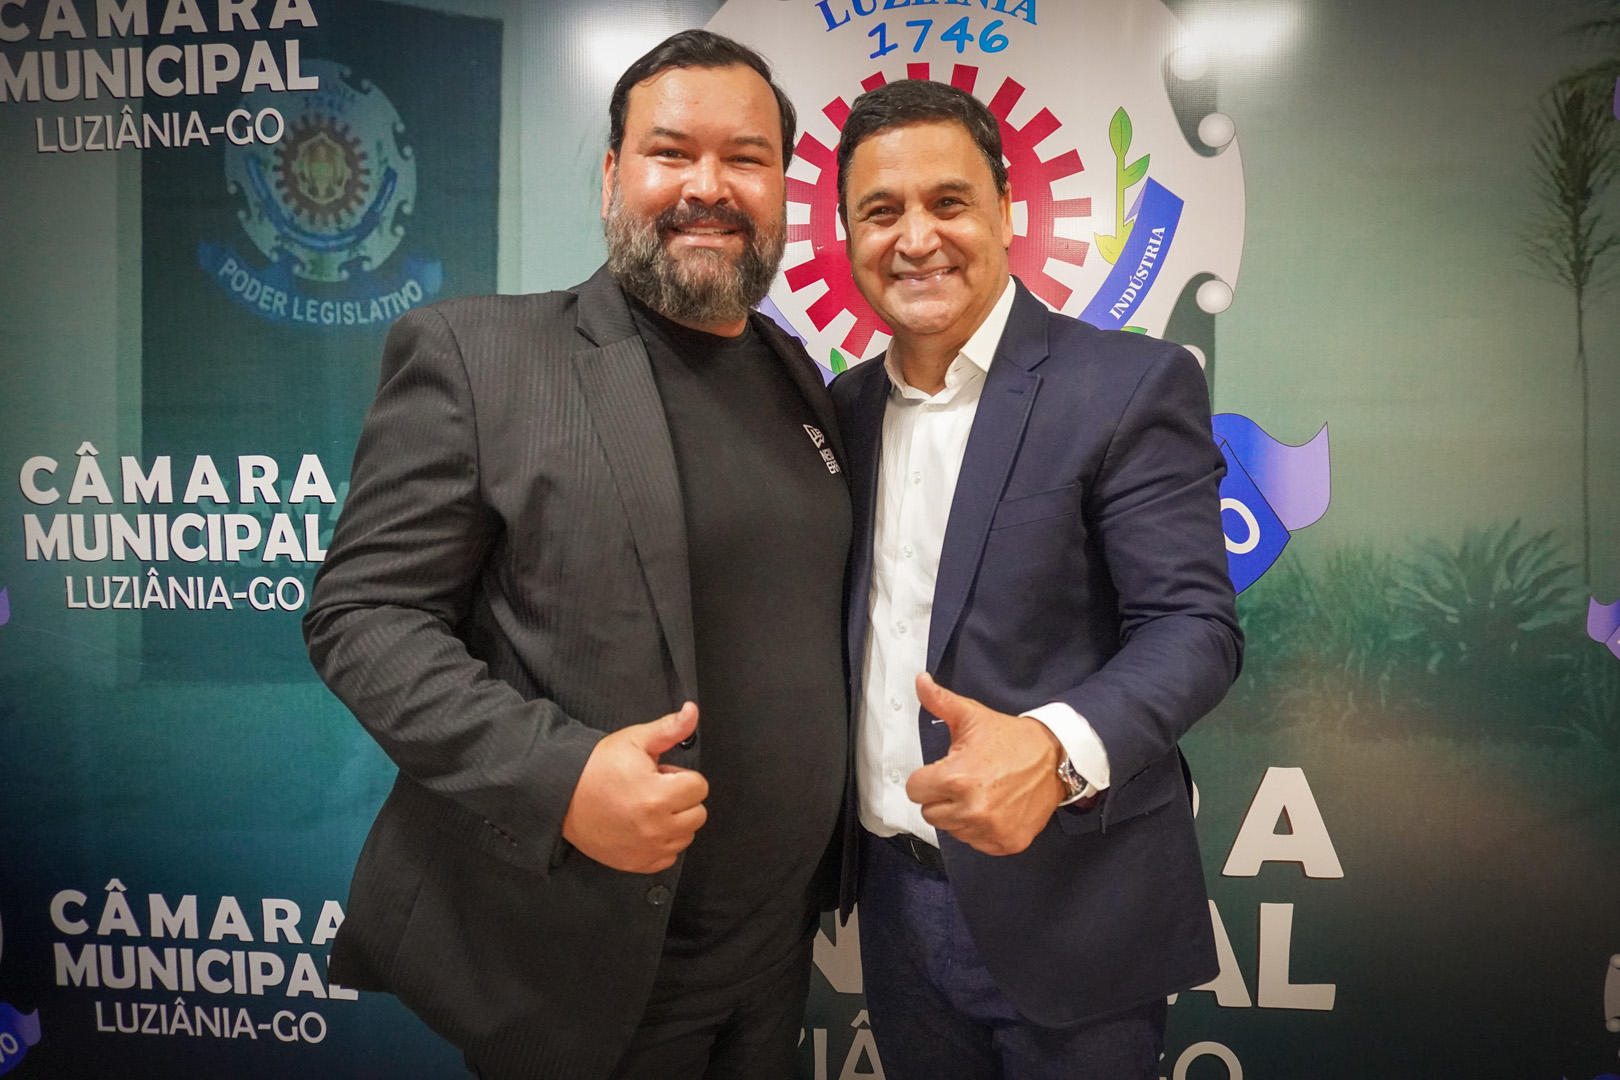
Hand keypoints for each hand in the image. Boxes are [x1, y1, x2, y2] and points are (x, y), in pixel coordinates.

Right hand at [562, 703, 707, 873]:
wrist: (562, 794)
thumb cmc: (597, 766)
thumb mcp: (634, 739)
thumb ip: (669, 728)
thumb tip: (692, 711)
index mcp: (657, 796)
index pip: (699, 787)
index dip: (680, 775)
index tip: (660, 774)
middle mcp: (655, 828)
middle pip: (697, 813)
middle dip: (681, 798)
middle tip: (653, 789)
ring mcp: (646, 849)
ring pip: (686, 836)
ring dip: (674, 821)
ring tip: (647, 807)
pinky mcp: (636, 863)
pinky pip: (668, 857)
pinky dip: (662, 843)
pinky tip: (643, 827)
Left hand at [905, 674, 1066, 855]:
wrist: (1056, 758)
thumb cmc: (1012, 740)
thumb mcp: (973, 717)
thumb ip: (940, 701)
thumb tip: (920, 681)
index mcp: (956, 778)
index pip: (914, 790)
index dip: (926, 777)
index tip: (943, 770)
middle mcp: (971, 809)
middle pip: (930, 812)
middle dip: (941, 796)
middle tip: (965, 781)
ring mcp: (990, 829)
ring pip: (952, 829)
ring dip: (960, 814)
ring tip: (982, 793)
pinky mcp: (1006, 843)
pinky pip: (976, 843)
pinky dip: (981, 830)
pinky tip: (995, 808)